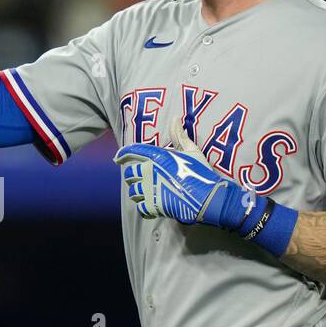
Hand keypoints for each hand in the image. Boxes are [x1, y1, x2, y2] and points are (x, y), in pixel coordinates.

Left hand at [114, 115, 255, 228]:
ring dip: (138, 192)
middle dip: (132, 176)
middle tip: (138, 179)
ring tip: (146, 193)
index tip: (117, 158)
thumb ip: (180, 136)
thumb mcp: (192, 151)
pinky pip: (141, 208)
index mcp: (158, 157)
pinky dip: (145, 208)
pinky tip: (152, 207)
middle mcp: (149, 172)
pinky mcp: (153, 206)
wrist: (208, 197)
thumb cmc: (201, 172)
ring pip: (133, 191)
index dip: (123, 154)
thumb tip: (175, 118)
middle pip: (129, 173)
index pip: (133, 151)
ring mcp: (150, 189)